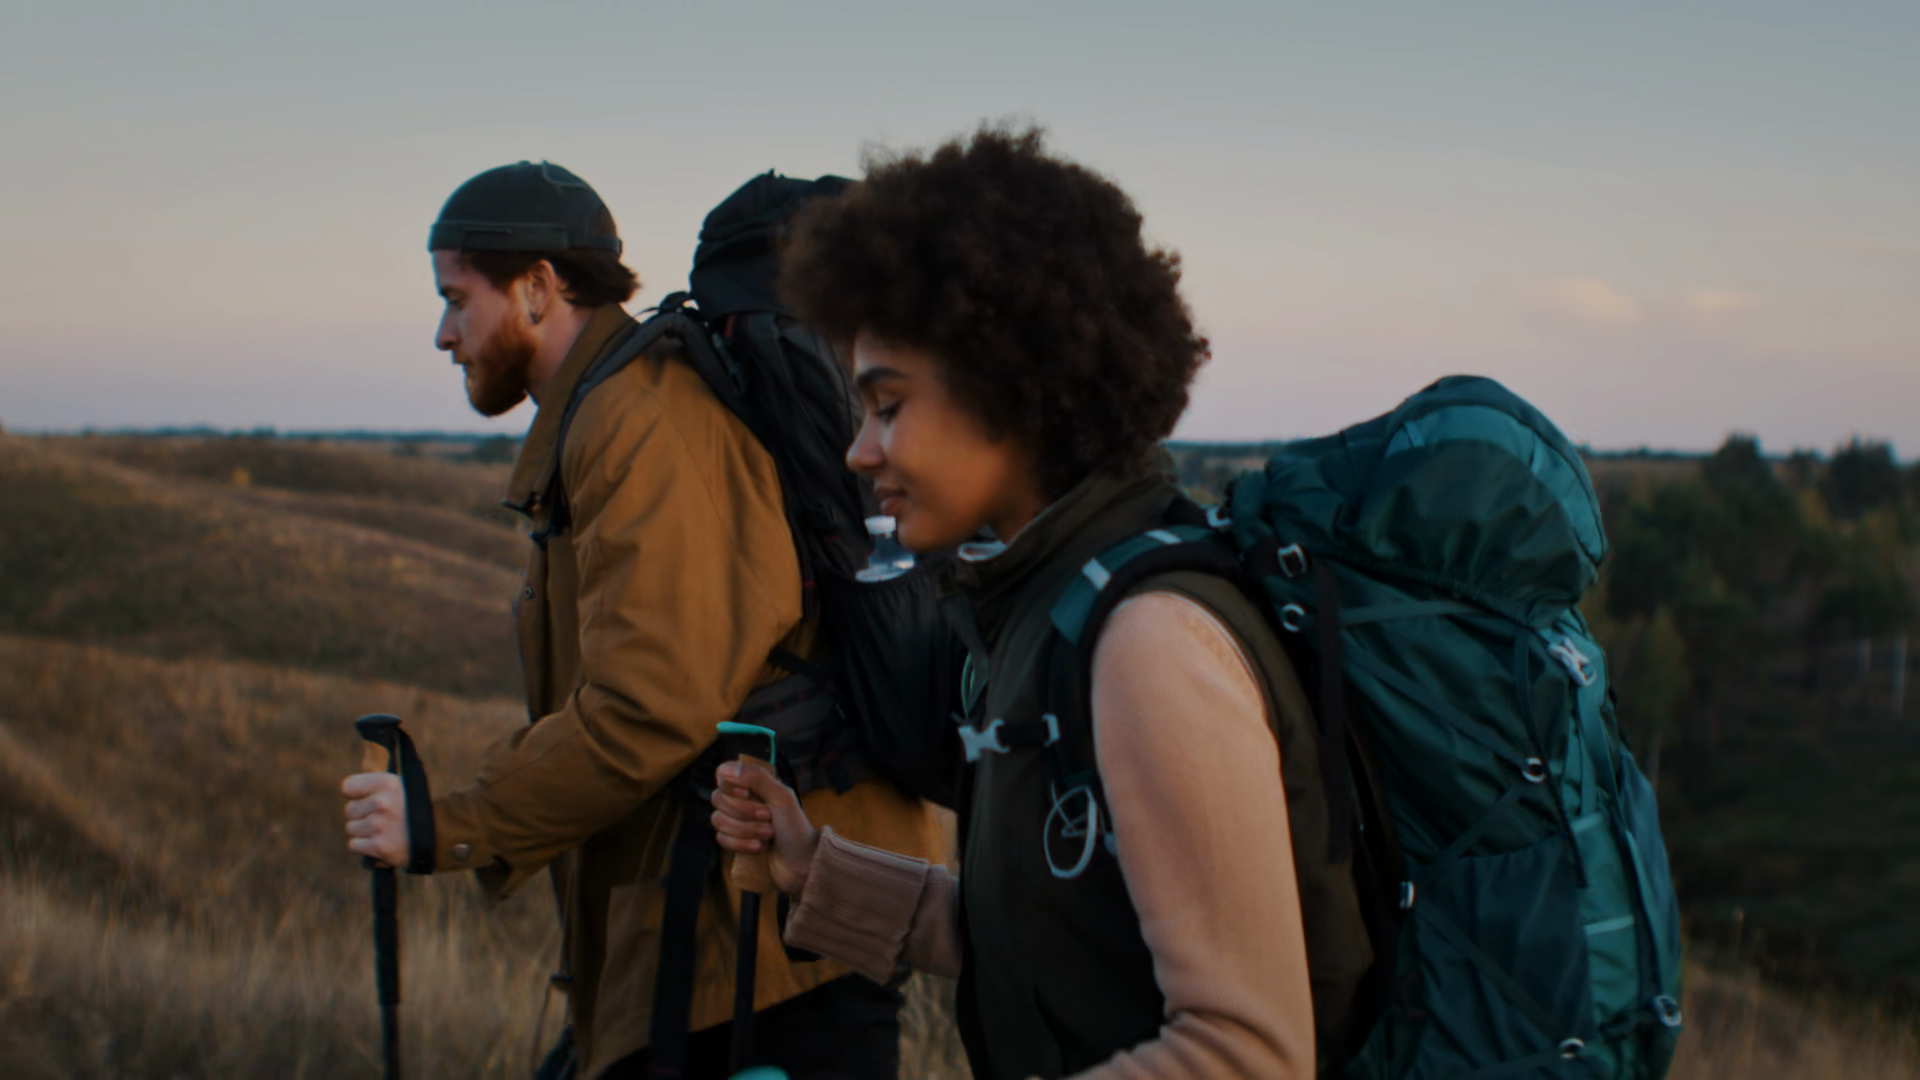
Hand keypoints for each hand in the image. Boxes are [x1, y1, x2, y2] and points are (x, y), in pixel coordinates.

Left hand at [343, 772, 409, 866]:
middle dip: (362, 815)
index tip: (365, 799)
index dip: (356, 795)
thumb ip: (375, 786)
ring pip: (351, 828)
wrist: (439, 836)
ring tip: (385, 831)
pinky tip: (381, 842)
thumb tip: (348, 788)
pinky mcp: (379, 846)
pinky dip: (365, 846)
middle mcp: (382, 802)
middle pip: (350, 810)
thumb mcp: (400, 787)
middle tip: (383, 818)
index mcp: (387, 783)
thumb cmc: (415, 809)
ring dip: (364, 832)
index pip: (349, 787)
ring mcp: (380, 825)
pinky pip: (354, 845)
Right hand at [711, 761, 816, 894]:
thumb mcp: (782, 797)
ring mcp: (736, 821)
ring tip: (768, 835)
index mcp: (754, 784)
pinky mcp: (733, 841)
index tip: (747, 793)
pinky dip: (741, 844)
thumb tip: (728, 770)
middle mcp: (742, 800)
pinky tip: (759, 848)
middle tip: (768, 817)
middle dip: (744, 811)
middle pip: (718, 798)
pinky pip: (721, 838)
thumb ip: (757, 778)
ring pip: (718, 820)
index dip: (731, 785)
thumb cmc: (795, 827)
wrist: (801, 863)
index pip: (724, 773)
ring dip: (746, 829)